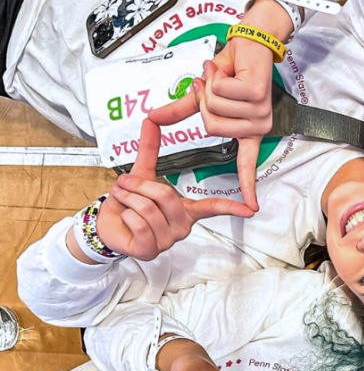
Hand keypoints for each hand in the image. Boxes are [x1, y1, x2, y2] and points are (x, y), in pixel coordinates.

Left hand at [89, 119, 254, 261]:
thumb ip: (149, 148)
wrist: (107, 224)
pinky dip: (125, 214)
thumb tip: (150, 120)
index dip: (230, 208)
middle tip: (125, 184)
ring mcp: (167, 240)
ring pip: (148, 209)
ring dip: (127, 199)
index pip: (211, 208)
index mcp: (185, 209)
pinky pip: (139, 224)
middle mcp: (181, 226)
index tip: (249, 210)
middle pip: (166, 196)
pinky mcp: (150, 250)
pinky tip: (125, 218)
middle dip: (138, 185)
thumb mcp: (141, 173)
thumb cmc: (128, 202)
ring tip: (123, 200)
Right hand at [148, 0, 294, 210]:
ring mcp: (261, 112)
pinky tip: (229, 70)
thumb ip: (182, 109)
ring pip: (216, 110)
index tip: (252, 208)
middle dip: (204, 100)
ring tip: (223, 74)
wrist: (250, 42)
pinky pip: (223, 93)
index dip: (247, 186)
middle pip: (212, 126)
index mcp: (248, 131)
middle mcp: (258, 125)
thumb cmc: (231, 67)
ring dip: (212, 86)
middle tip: (214, 82)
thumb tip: (150, 119)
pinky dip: (218, 77)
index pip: (245, 163)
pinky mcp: (258, 96)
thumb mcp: (204, 92)